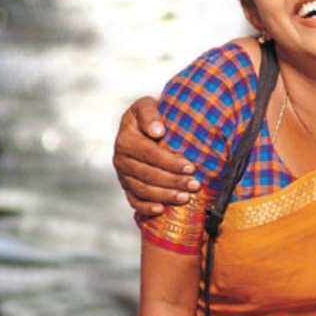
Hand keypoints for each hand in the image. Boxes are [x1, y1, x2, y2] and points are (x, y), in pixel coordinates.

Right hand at [113, 96, 198, 216]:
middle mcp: (121, 158)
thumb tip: (157, 131)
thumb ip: (150, 114)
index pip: (150, 154)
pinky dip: (147, 208)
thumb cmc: (150, 115)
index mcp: (126, 139)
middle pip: (148, 175)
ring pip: (143, 190)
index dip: (171, 162)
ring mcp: (123, 175)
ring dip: (165, 196)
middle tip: (194, 185)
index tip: (191, 167)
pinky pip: (134, 201)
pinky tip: (162, 210)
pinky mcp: (126, 186)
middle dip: (173, 182)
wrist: (142, 125)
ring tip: (186, 198)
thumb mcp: (147, 106)